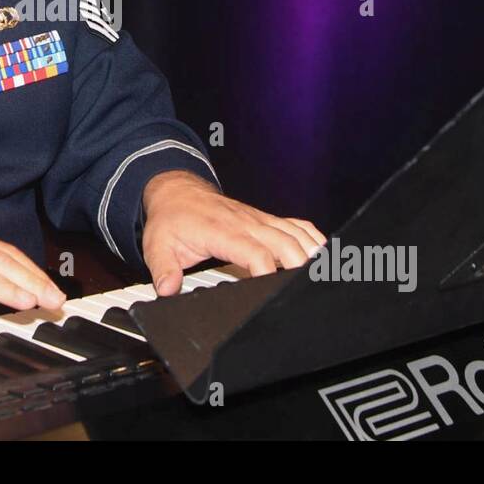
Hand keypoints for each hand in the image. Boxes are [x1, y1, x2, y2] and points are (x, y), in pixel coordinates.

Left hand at [141, 170, 325, 295]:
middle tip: (306, 291)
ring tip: (326, 275)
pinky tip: (323, 254)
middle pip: (285, 244)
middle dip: (298, 267)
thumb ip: (163, 268)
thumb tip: (168, 289)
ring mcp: (260, 219)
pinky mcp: (266, 219)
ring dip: (312, 253)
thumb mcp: (157, 245)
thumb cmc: (172, 219)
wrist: (177, 192)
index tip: (270, 292)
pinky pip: (297, 225)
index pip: (254, 252)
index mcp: (222, 231)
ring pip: (296, 234)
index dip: (266, 272)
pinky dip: (313, 238)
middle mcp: (247, 223)